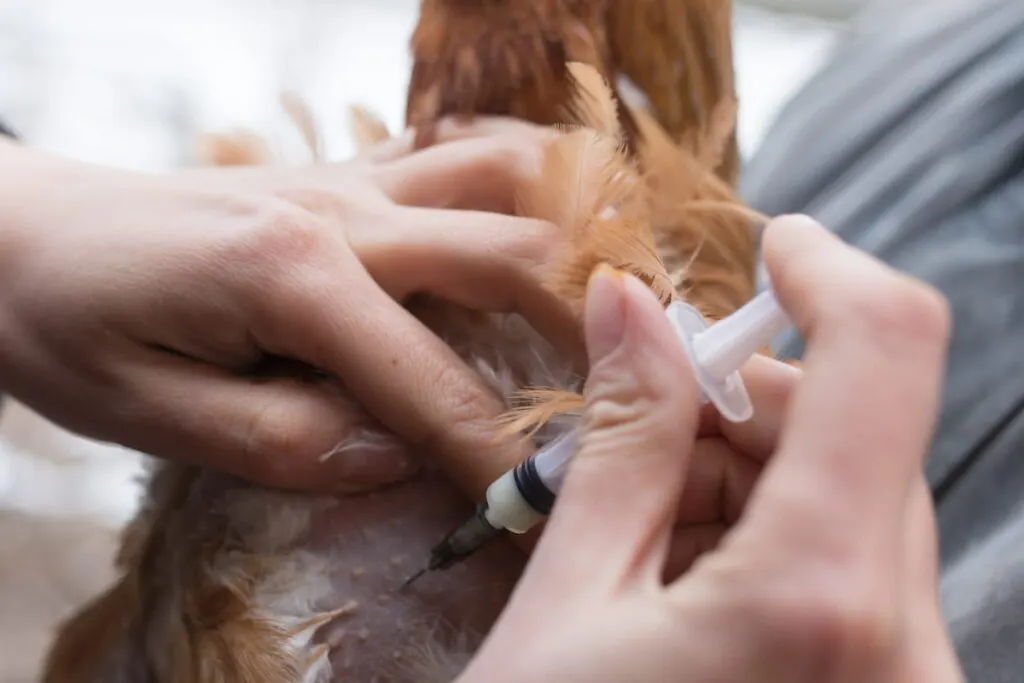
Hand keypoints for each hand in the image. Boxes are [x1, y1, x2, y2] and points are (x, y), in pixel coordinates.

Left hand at [0, 118, 570, 492]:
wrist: (23, 229)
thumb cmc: (70, 324)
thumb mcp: (149, 412)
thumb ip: (282, 440)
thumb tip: (394, 456)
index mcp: (295, 276)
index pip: (432, 384)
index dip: (496, 456)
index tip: (541, 506)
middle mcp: (346, 210)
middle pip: (513, 254)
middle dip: (585, 333)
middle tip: (623, 395)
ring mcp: (352, 177)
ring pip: (508, 176)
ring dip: (574, 234)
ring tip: (612, 300)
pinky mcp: (347, 171)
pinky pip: (461, 150)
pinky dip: (525, 181)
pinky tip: (544, 221)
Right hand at [460, 215, 963, 682]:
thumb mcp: (566, 597)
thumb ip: (620, 440)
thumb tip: (631, 307)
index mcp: (816, 596)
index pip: (886, 351)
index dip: (830, 272)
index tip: (774, 248)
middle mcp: (902, 644)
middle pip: (862, 435)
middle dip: (748, 406)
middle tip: (642, 429)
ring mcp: (911, 679)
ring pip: (860, 504)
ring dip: (753, 481)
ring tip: (646, 542)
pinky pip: (857, 573)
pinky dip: (776, 544)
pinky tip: (688, 588)